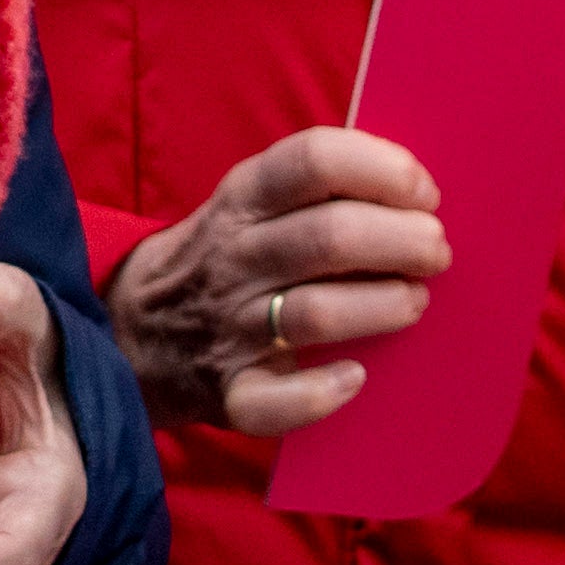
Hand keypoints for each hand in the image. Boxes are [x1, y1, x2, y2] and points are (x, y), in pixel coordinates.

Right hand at [107, 126, 451, 440]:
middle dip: (405, 242)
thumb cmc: (225, 259)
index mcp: (241, 201)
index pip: (313, 162)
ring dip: (383, 306)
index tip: (423, 193)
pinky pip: (275, 403)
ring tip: (412, 302)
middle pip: (329, 238)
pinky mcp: (228, 392)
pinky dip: (322, 394)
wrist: (130, 330)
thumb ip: (315, 188)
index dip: (384, 171)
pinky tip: (353, 377)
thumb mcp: (248, 203)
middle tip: (434, 252)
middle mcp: (233, 259)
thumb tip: (418, 191)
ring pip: (316, 314)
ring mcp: (228, 328)